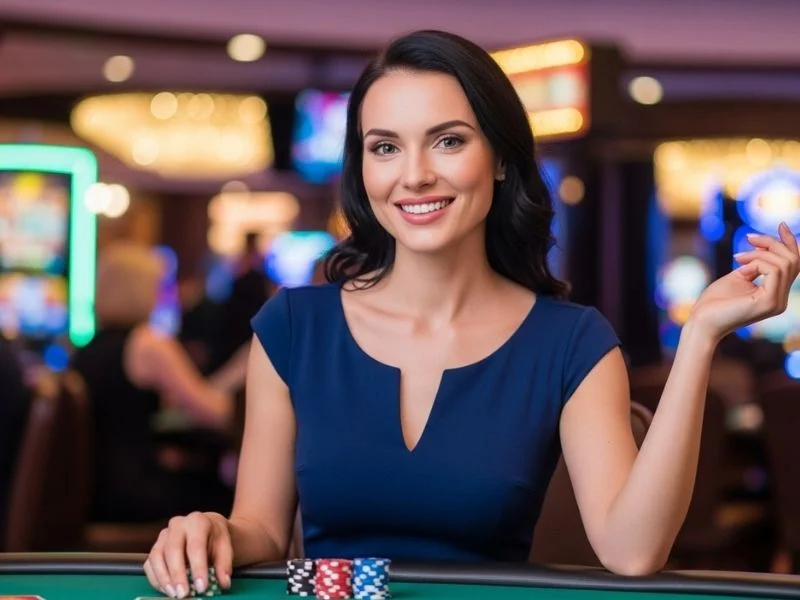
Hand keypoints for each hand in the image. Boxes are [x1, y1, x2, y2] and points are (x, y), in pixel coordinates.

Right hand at [144, 511, 232, 597]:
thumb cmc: (216, 539)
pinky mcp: (155, 547)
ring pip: (157, 556)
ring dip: (163, 578)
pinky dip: (156, 579)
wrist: (208, 529)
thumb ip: (224, 564)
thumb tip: (224, 582)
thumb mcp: (226, 547)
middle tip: (184, 594)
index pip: (196, 545)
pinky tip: (166, 590)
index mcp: (197, 521)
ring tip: (174, 594)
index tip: (201, 587)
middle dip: (177, 574)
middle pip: (173, 550)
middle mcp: (178, 525)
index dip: (198, 567)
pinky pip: (149, 564)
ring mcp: (164, 535)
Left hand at [688, 222, 799, 341]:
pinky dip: (758, 262)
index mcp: (775, 294)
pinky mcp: (769, 302)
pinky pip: (774, 270)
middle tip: (748, 238)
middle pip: (792, 260)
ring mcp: (777, 302)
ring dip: (760, 252)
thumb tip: (765, 250)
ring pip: (784, 263)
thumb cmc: (714, 302)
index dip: (789, 242)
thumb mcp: (737, 277)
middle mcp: (781, 300)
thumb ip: (754, 265)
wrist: (701, 321)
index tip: (780, 225)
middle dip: (771, 243)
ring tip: (739, 257)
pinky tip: (741, 266)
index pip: (793, 265)